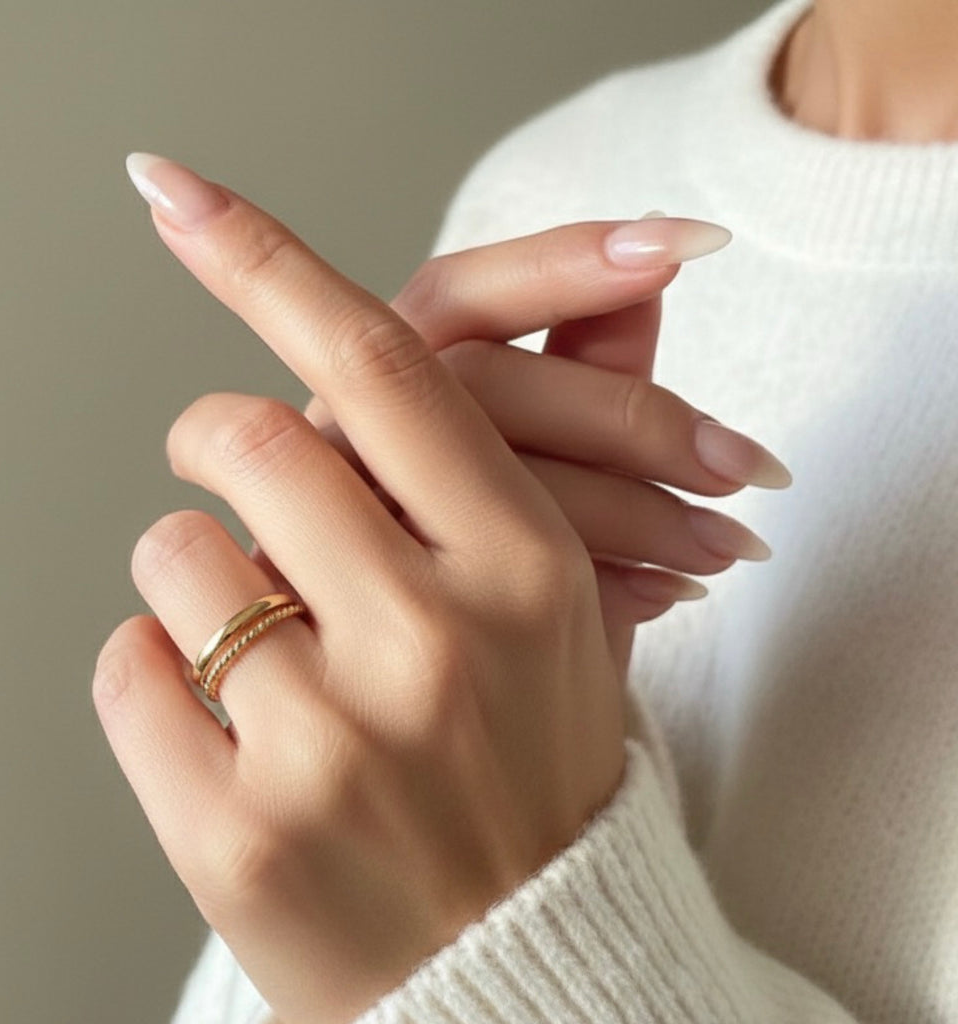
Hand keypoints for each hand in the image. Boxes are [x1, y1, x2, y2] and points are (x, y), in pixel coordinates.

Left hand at [95, 155, 675, 1023]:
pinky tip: (222, 737)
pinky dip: (151, 681)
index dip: (274, 267)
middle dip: (219, 443)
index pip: (386, 369)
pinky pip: (125, 670)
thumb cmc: (530, 790)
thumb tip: (477, 342)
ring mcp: (331, 744)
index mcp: (528, 575)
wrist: (518, 993)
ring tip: (261, 655)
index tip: (181, 197)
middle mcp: (434, 645)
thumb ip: (517, 486)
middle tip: (231, 476)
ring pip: (171, 556)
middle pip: (250, 439)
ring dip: (192, 581)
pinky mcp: (235, 834)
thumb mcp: (570, 633)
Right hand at [289, 222, 789, 682]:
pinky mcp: (358, 623)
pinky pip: (497, 594)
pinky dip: (604, 587)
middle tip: (742, 467)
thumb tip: (655, 285)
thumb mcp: (530, 468)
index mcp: (375, 392)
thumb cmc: (460, 579)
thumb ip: (581, 375)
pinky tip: (667, 596)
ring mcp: (343, 530)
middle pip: (476, 383)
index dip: (564, 263)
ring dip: (634, 508)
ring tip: (728, 548)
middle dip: (628, 415)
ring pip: (488, 486)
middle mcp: (350, 446)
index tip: (690, 246)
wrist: (401, 715)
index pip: (459, 299)